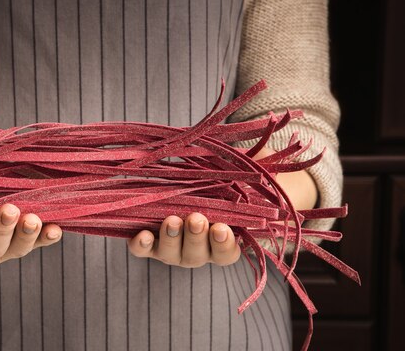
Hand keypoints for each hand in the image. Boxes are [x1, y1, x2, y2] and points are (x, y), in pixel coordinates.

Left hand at [126, 147, 317, 267]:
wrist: (199, 183)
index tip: (223, 228)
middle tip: (196, 219)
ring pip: (170, 254)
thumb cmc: (227, 180)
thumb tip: (268, 151)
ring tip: (172, 220)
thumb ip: (254, 169)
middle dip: (196, 238)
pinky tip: (141, 235)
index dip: (224, 245)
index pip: (226, 254)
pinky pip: (143, 249)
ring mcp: (172, 246)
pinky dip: (141, 245)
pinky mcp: (150, 239)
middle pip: (196, 256)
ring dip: (171, 239)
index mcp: (224, 242)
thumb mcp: (242, 173)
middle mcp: (198, 250)